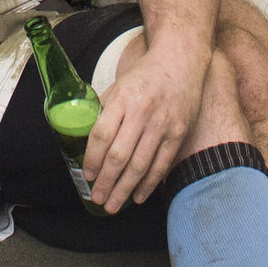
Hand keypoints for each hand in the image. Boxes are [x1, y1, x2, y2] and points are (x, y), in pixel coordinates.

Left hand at [84, 32, 202, 211]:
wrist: (180, 61)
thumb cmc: (144, 75)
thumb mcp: (118, 86)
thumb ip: (104, 110)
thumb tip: (87, 138)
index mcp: (122, 99)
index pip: (101, 135)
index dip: (92, 159)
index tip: (87, 174)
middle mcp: (142, 113)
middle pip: (119, 155)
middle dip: (106, 182)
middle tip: (97, 198)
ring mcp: (162, 125)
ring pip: (140, 165)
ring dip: (124, 189)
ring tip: (113, 205)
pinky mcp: (178, 133)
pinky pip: (161, 164)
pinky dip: (149, 184)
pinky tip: (138, 196)